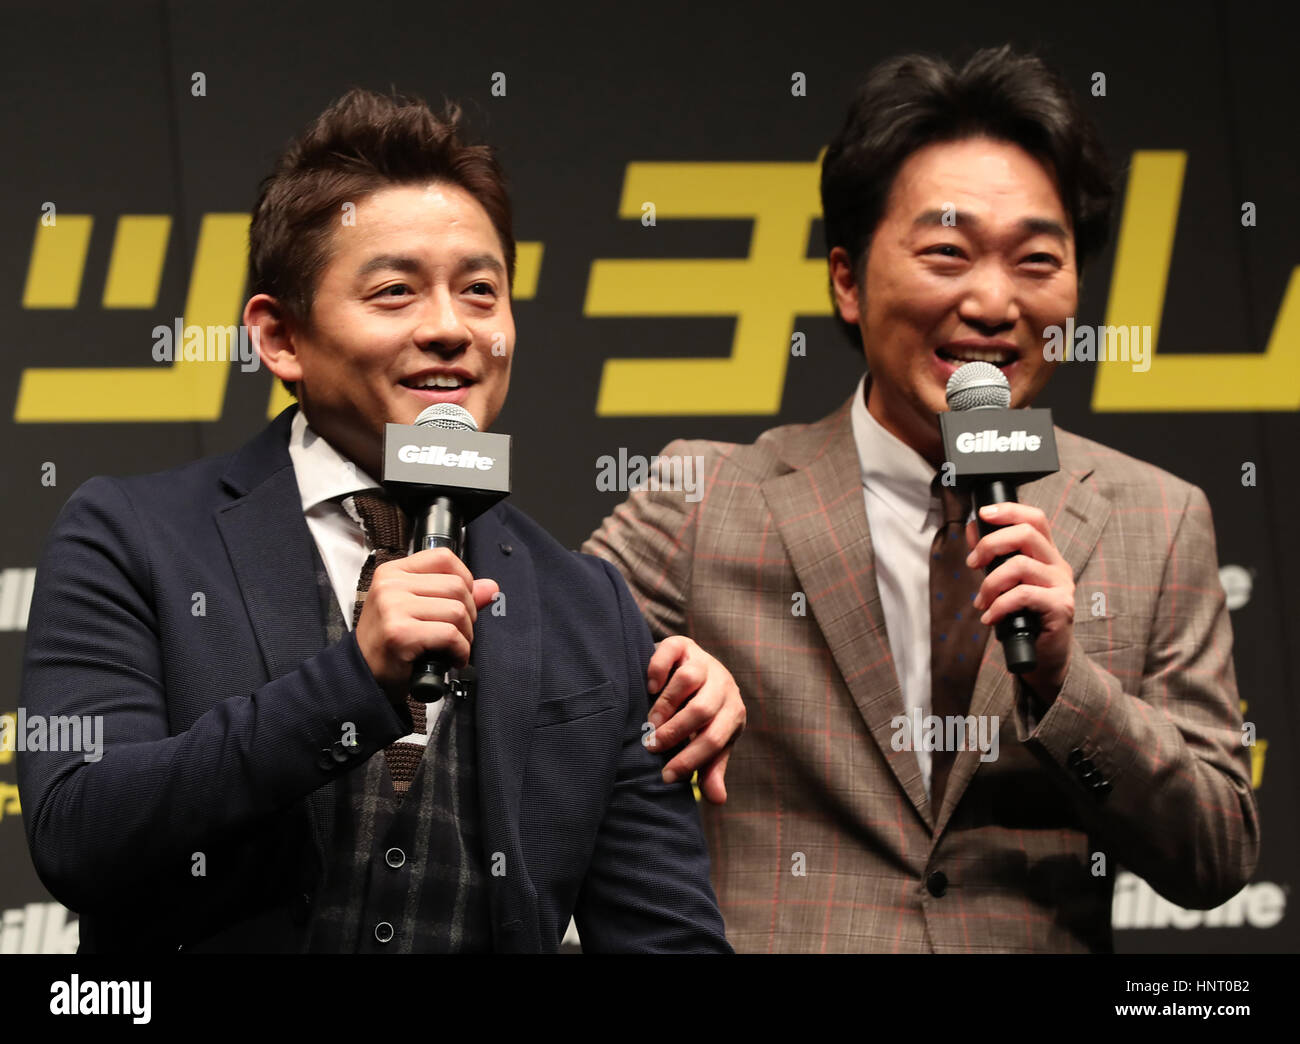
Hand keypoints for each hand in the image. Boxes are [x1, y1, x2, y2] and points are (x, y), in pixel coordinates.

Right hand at [354, 547, 497, 699]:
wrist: (364, 675)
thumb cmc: (390, 642)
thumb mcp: (419, 609)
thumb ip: (455, 595)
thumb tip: (490, 587)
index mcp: (394, 572)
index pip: (444, 557)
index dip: (464, 579)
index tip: (462, 601)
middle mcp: (390, 585)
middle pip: (456, 586)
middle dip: (468, 614)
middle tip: (458, 632)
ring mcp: (393, 607)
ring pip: (457, 611)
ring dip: (465, 636)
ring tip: (453, 647)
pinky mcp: (400, 632)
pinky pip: (450, 635)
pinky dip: (460, 651)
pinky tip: (452, 658)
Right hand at [644, 636, 745, 802]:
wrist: (695, 669)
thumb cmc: (702, 715)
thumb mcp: (710, 740)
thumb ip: (711, 767)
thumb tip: (718, 801)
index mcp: (734, 711)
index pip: (715, 739)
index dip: (690, 760)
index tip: (666, 775)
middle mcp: (723, 684)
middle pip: (702, 709)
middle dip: (676, 732)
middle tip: (652, 746)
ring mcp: (703, 661)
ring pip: (688, 679)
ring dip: (666, 705)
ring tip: (651, 722)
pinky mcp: (683, 644)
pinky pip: (672, 652)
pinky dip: (658, 670)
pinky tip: (649, 687)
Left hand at [965, 502, 1073, 701]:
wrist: (1044, 657)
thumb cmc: (1023, 618)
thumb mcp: (1003, 583)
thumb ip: (991, 557)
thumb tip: (971, 528)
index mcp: (1046, 555)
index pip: (1035, 519)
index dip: (1009, 510)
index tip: (982, 514)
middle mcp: (1058, 565)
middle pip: (1026, 534)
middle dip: (990, 544)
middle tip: (972, 563)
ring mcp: (1062, 586)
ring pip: (1020, 566)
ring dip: (990, 583)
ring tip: (981, 602)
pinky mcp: (1061, 607)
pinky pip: (1023, 595)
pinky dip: (999, 605)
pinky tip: (990, 617)